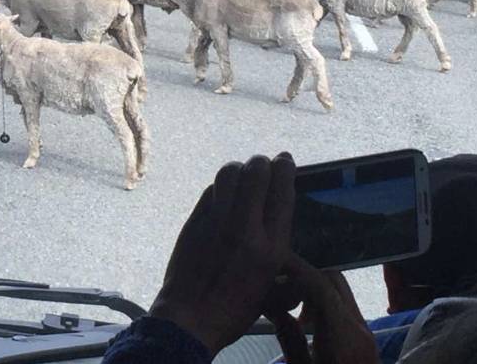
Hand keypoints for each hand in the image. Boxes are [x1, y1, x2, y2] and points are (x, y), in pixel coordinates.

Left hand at [147, 153, 295, 353]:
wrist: (191, 317)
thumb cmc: (236, 309)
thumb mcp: (272, 288)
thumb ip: (281, 255)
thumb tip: (282, 227)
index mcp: (271, 247)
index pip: (282, 192)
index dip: (285, 169)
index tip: (285, 159)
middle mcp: (245, 228)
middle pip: (256, 173)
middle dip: (262, 163)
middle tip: (263, 165)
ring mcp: (216, 221)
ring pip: (229, 174)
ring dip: (239, 169)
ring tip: (243, 174)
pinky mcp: (194, 221)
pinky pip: (211, 190)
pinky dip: (221, 186)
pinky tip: (224, 194)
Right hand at [263, 254, 379, 363]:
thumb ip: (289, 340)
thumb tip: (274, 309)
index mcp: (342, 340)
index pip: (321, 287)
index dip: (297, 269)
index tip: (274, 263)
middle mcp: (359, 329)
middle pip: (333, 280)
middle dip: (304, 275)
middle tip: (277, 284)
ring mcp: (366, 332)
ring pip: (340, 290)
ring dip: (313, 289)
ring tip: (290, 307)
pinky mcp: (366, 337)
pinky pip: (344, 306)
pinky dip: (323, 302)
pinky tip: (306, 321)